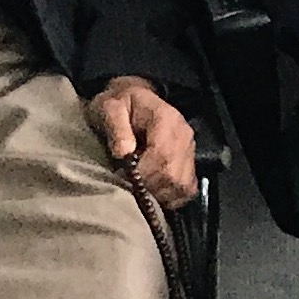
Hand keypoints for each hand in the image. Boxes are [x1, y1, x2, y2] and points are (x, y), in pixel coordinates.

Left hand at [86, 76, 198, 206]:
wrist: (132, 101)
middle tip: (128, 185)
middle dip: (148, 186)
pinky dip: (170, 196)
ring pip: (181, 186)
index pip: (162, 155)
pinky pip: (186, 190)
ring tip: (139, 188)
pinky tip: (153, 191)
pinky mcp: (190, 164)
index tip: (122, 176)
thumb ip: (116, 126)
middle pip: (174, 175)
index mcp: (167, 119)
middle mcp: (184, 136)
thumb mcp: (109, 107)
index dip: (143, 173)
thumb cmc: (119, 106)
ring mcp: (190, 151)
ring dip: (158, 193)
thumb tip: (124, 153)